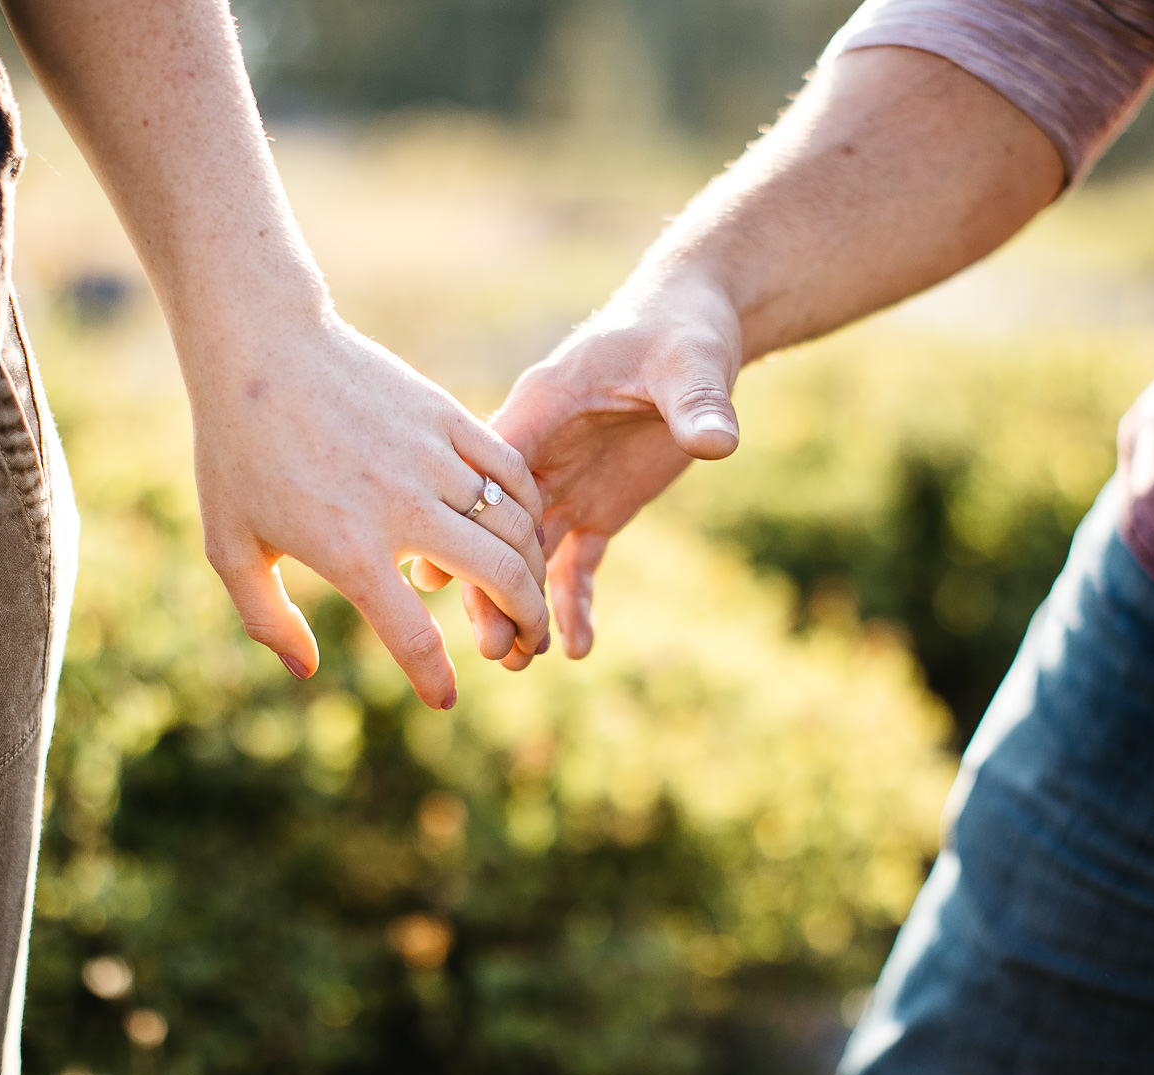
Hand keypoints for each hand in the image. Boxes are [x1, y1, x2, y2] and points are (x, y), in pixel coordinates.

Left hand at [189, 311, 546, 708]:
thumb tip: (307, 671)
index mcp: (349, 549)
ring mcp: (432, 458)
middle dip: (525, 623)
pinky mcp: (447, 416)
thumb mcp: (229, 545)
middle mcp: (402, 507)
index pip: (412, 636)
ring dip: (535, 571)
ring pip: (514, 528)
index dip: (435, 678)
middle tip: (527, 644)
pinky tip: (525, 528)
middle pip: (498, 580)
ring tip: (531, 592)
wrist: (260, 344)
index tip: (445, 698)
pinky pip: (511, 472)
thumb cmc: (236, 449)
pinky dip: (530, 508)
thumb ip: (266, 618)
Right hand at [426, 270, 743, 660]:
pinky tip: (576, 650)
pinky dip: (575, 604)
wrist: (694, 331)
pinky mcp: (598, 506)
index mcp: (543, 409)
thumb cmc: (681, 332)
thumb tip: (717, 442)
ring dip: (520, 606)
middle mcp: (543, 453)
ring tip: (517, 664)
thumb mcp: (690, 362)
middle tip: (490, 647)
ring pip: (529, 556)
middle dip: (491, 586)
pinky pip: (579, 562)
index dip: (464, 523)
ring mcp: (567, 484)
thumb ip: (697, 403)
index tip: (436, 578)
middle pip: (500, 527)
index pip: (492, 473)